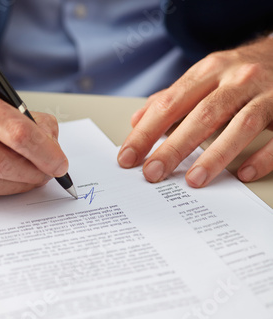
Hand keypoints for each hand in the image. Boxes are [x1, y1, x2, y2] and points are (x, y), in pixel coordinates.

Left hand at [118, 36, 272, 186]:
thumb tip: (136, 120)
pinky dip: (263, 156)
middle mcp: (238, 78)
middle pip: (202, 115)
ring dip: (215, 155)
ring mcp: (268, 93)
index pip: (170, 103)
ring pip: (241, 125)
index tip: (128, 157)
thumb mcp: (204, 76)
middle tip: (152, 173)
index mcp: (210, 70)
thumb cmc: (239, 72)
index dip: (146, 132)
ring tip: (193, 180)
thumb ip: (171, 98)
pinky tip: (243, 173)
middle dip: (173, 147)